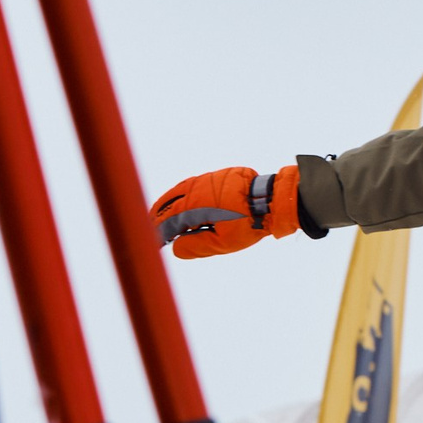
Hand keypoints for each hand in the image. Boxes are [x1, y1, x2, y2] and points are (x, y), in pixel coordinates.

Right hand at [151, 164, 301, 258]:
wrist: (271, 200)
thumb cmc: (248, 224)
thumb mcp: (222, 243)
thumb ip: (196, 246)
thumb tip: (175, 247)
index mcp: (194, 207)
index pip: (168, 221)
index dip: (159, 233)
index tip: (155, 243)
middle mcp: (195, 190)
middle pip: (169, 204)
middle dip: (158, 216)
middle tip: (150, 227)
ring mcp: (205, 180)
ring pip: (178, 191)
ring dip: (168, 202)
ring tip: (159, 213)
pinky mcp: (215, 175)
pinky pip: (192, 184)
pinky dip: (182, 193)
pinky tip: (181, 200)